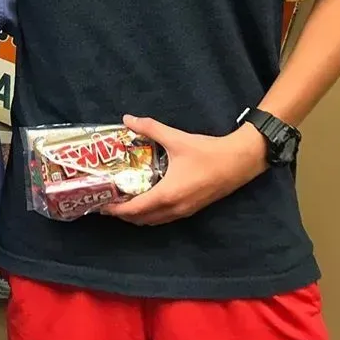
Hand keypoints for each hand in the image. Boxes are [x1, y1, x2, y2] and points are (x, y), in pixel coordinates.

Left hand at [102, 114, 267, 225]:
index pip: (135, 209)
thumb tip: (128, 119)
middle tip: (109, 201)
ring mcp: (184, 212)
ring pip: (154, 221)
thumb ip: (150, 128)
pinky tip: (148, 199)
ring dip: (138, 216)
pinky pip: (165, 218)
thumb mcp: (176, 138)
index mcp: (167, 195)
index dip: (116, 210)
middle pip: (142, 220)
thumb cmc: (206, 152)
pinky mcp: (192, 209)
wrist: (238, 162)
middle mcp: (173, 209)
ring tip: (125, 201)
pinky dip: (152, 214)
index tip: (101, 205)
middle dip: (123, 214)